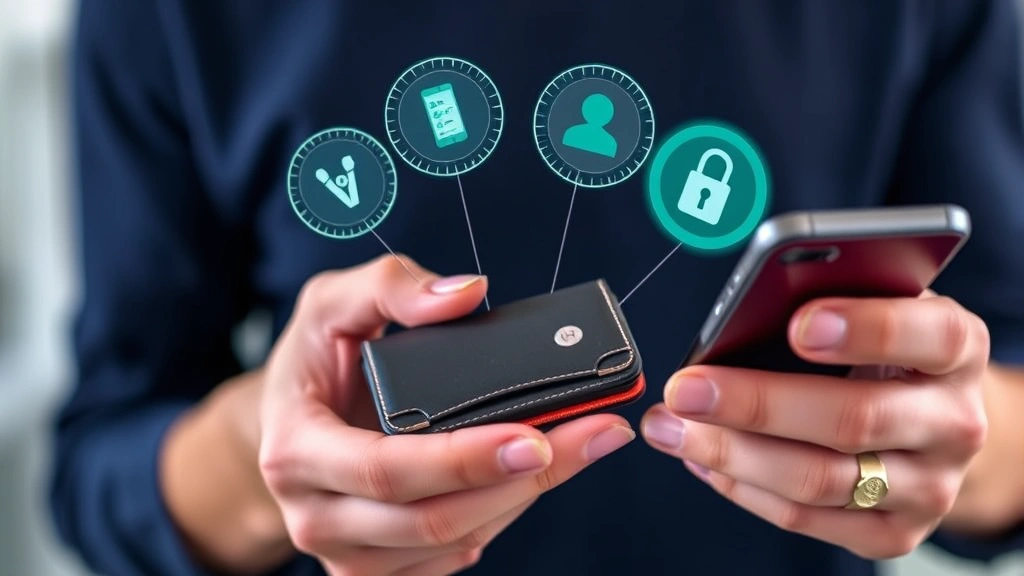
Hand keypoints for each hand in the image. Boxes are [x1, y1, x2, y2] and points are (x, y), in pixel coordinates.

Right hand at [258, 255, 634, 574]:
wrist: (288, 420)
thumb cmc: (313, 361)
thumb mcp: (331, 303)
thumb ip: (392, 286)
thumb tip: (468, 293)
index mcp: (297, 450)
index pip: (388, 469)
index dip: (465, 459)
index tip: (536, 436)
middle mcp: (316, 515)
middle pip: (432, 519)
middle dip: (523, 481)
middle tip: (593, 435)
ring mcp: (348, 553)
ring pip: (453, 544)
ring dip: (525, 498)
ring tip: (581, 445)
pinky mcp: (379, 568)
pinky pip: (454, 557)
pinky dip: (504, 515)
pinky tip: (533, 475)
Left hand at [641, 293, 990, 558]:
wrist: (932, 421)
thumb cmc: (885, 348)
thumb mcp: (876, 305)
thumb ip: (833, 294)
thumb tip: (752, 301)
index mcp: (958, 348)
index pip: (930, 335)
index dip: (866, 328)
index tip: (799, 324)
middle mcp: (954, 422)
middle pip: (853, 418)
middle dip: (756, 403)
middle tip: (686, 388)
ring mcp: (928, 487)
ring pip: (817, 478)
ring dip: (729, 452)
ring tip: (669, 426)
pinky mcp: (891, 533)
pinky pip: (804, 518)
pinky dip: (742, 487)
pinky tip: (701, 457)